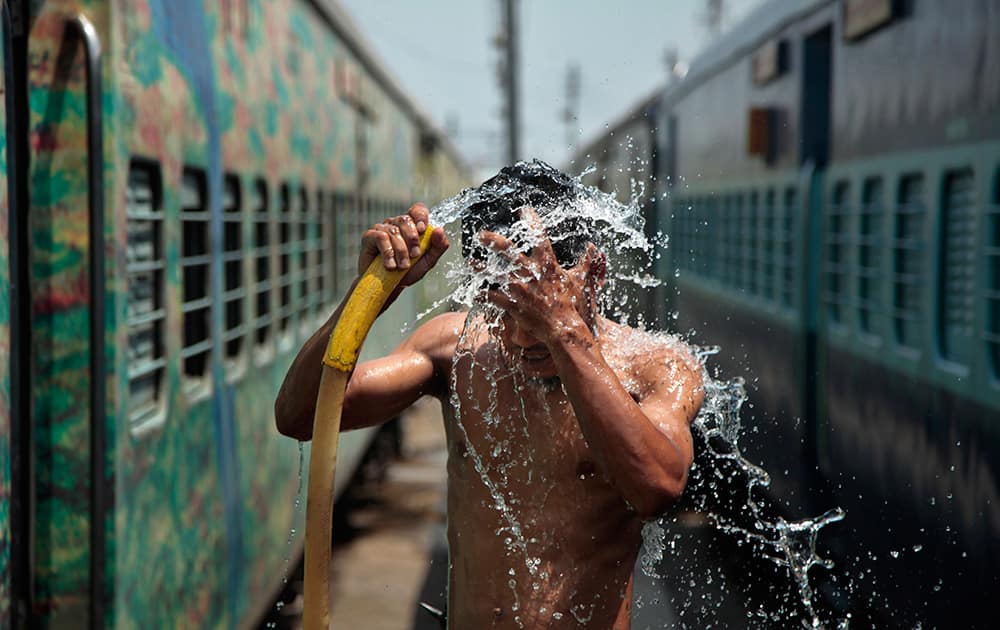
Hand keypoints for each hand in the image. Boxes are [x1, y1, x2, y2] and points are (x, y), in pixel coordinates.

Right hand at [359, 203, 448, 288]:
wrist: (389, 287)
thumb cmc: (407, 273)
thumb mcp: (427, 261)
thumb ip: (438, 246)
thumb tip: (440, 230)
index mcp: (412, 226)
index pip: (417, 210)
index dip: (421, 216)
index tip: (423, 229)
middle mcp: (396, 224)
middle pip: (405, 219)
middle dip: (412, 239)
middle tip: (414, 256)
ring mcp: (382, 229)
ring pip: (394, 231)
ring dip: (401, 251)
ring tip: (403, 266)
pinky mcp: (369, 236)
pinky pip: (380, 237)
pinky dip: (388, 253)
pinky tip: (390, 265)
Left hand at [480, 208, 600, 345]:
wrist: (562, 327)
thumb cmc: (571, 303)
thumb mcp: (580, 279)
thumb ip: (586, 262)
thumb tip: (593, 248)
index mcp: (546, 263)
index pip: (538, 235)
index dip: (531, 220)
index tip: (524, 210)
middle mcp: (529, 272)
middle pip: (506, 249)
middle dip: (492, 240)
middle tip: (481, 235)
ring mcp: (518, 288)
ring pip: (493, 273)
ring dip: (480, 267)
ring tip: (470, 262)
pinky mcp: (511, 303)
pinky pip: (492, 297)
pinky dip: (482, 295)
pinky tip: (475, 293)